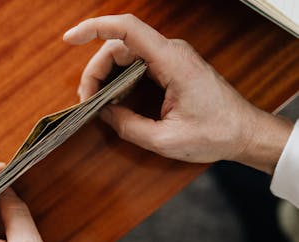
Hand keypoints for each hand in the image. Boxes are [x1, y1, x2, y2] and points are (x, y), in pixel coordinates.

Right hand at [63, 14, 292, 173]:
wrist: (245, 132)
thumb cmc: (214, 134)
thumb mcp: (164, 139)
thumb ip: (128, 126)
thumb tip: (104, 113)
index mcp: (171, 62)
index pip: (127, 29)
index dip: (94, 28)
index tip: (70, 39)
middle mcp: (171, 52)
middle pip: (119, 46)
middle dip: (96, 70)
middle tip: (86, 101)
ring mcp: (171, 58)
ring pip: (126, 55)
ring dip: (106, 76)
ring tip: (97, 102)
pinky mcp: (171, 67)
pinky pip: (137, 64)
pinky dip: (120, 79)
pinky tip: (115, 99)